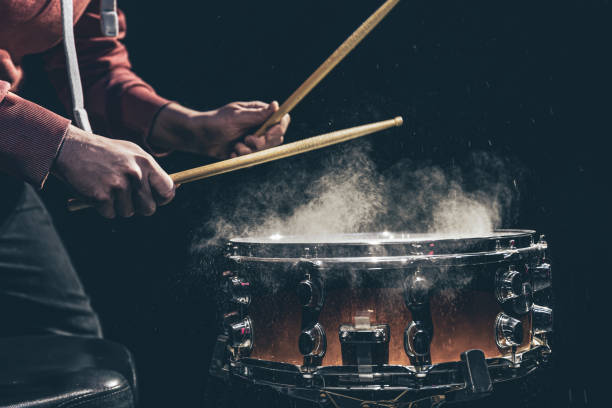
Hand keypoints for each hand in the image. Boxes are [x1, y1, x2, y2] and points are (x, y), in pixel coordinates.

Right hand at [52, 125, 175, 217]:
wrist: (70, 148)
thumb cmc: (103, 152)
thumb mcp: (130, 153)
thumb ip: (150, 170)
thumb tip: (172, 189)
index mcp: (145, 162)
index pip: (167, 189)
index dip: (163, 199)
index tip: (156, 200)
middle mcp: (134, 174)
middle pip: (149, 208)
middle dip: (138, 207)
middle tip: (125, 197)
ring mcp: (118, 186)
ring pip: (128, 213)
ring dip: (118, 206)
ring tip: (107, 187)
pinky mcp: (101, 197)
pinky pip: (110, 214)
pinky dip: (103, 208)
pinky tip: (96, 190)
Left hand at [149, 101, 290, 158]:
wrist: (199, 137)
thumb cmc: (215, 121)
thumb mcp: (236, 116)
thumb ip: (257, 114)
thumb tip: (276, 105)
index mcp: (259, 114)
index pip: (281, 121)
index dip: (278, 129)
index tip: (267, 134)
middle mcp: (259, 127)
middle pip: (276, 139)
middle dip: (262, 143)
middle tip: (247, 139)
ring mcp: (254, 140)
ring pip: (265, 152)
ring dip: (249, 151)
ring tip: (236, 146)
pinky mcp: (247, 152)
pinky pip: (253, 160)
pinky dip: (242, 158)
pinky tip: (232, 153)